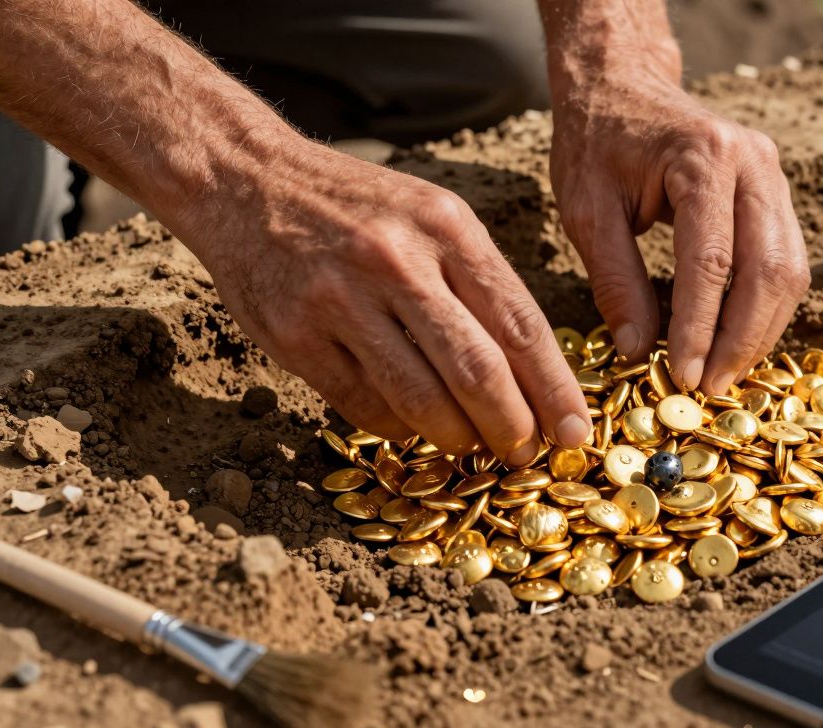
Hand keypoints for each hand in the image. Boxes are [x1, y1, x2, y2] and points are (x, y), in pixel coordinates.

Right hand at [171, 139, 591, 464]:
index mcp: (446, 227)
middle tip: (526, 454)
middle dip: (513, 427)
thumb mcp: (431, 215)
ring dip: (457, 438)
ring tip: (472, 447)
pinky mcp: (294, 335)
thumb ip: (479, 282)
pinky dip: (398, 429)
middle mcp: (397, 261)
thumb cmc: (357, 205)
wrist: (245, 178)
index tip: (577, 432)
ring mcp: (340, 300)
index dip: (556, 390)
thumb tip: (531, 373)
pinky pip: (363, 406)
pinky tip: (411, 426)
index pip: (521, 325)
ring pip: (421, 400)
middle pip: (478, 371)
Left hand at [548, 63, 809, 394]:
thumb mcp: (587, 211)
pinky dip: (766, 307)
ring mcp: (772, 174)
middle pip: (769, 269)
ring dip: (762, 330)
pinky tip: (737, 340)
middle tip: (714, 388)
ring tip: (726, 374)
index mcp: (703, 158)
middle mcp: (752, 161)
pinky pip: (785, 260)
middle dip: (743, 339)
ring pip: (789, 270)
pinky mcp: (775, 192)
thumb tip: (637, 352)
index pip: (712, 261)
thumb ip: (615, 281)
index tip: (686, 376)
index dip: (702, 327)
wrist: (622, 86)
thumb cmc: (597, 143)